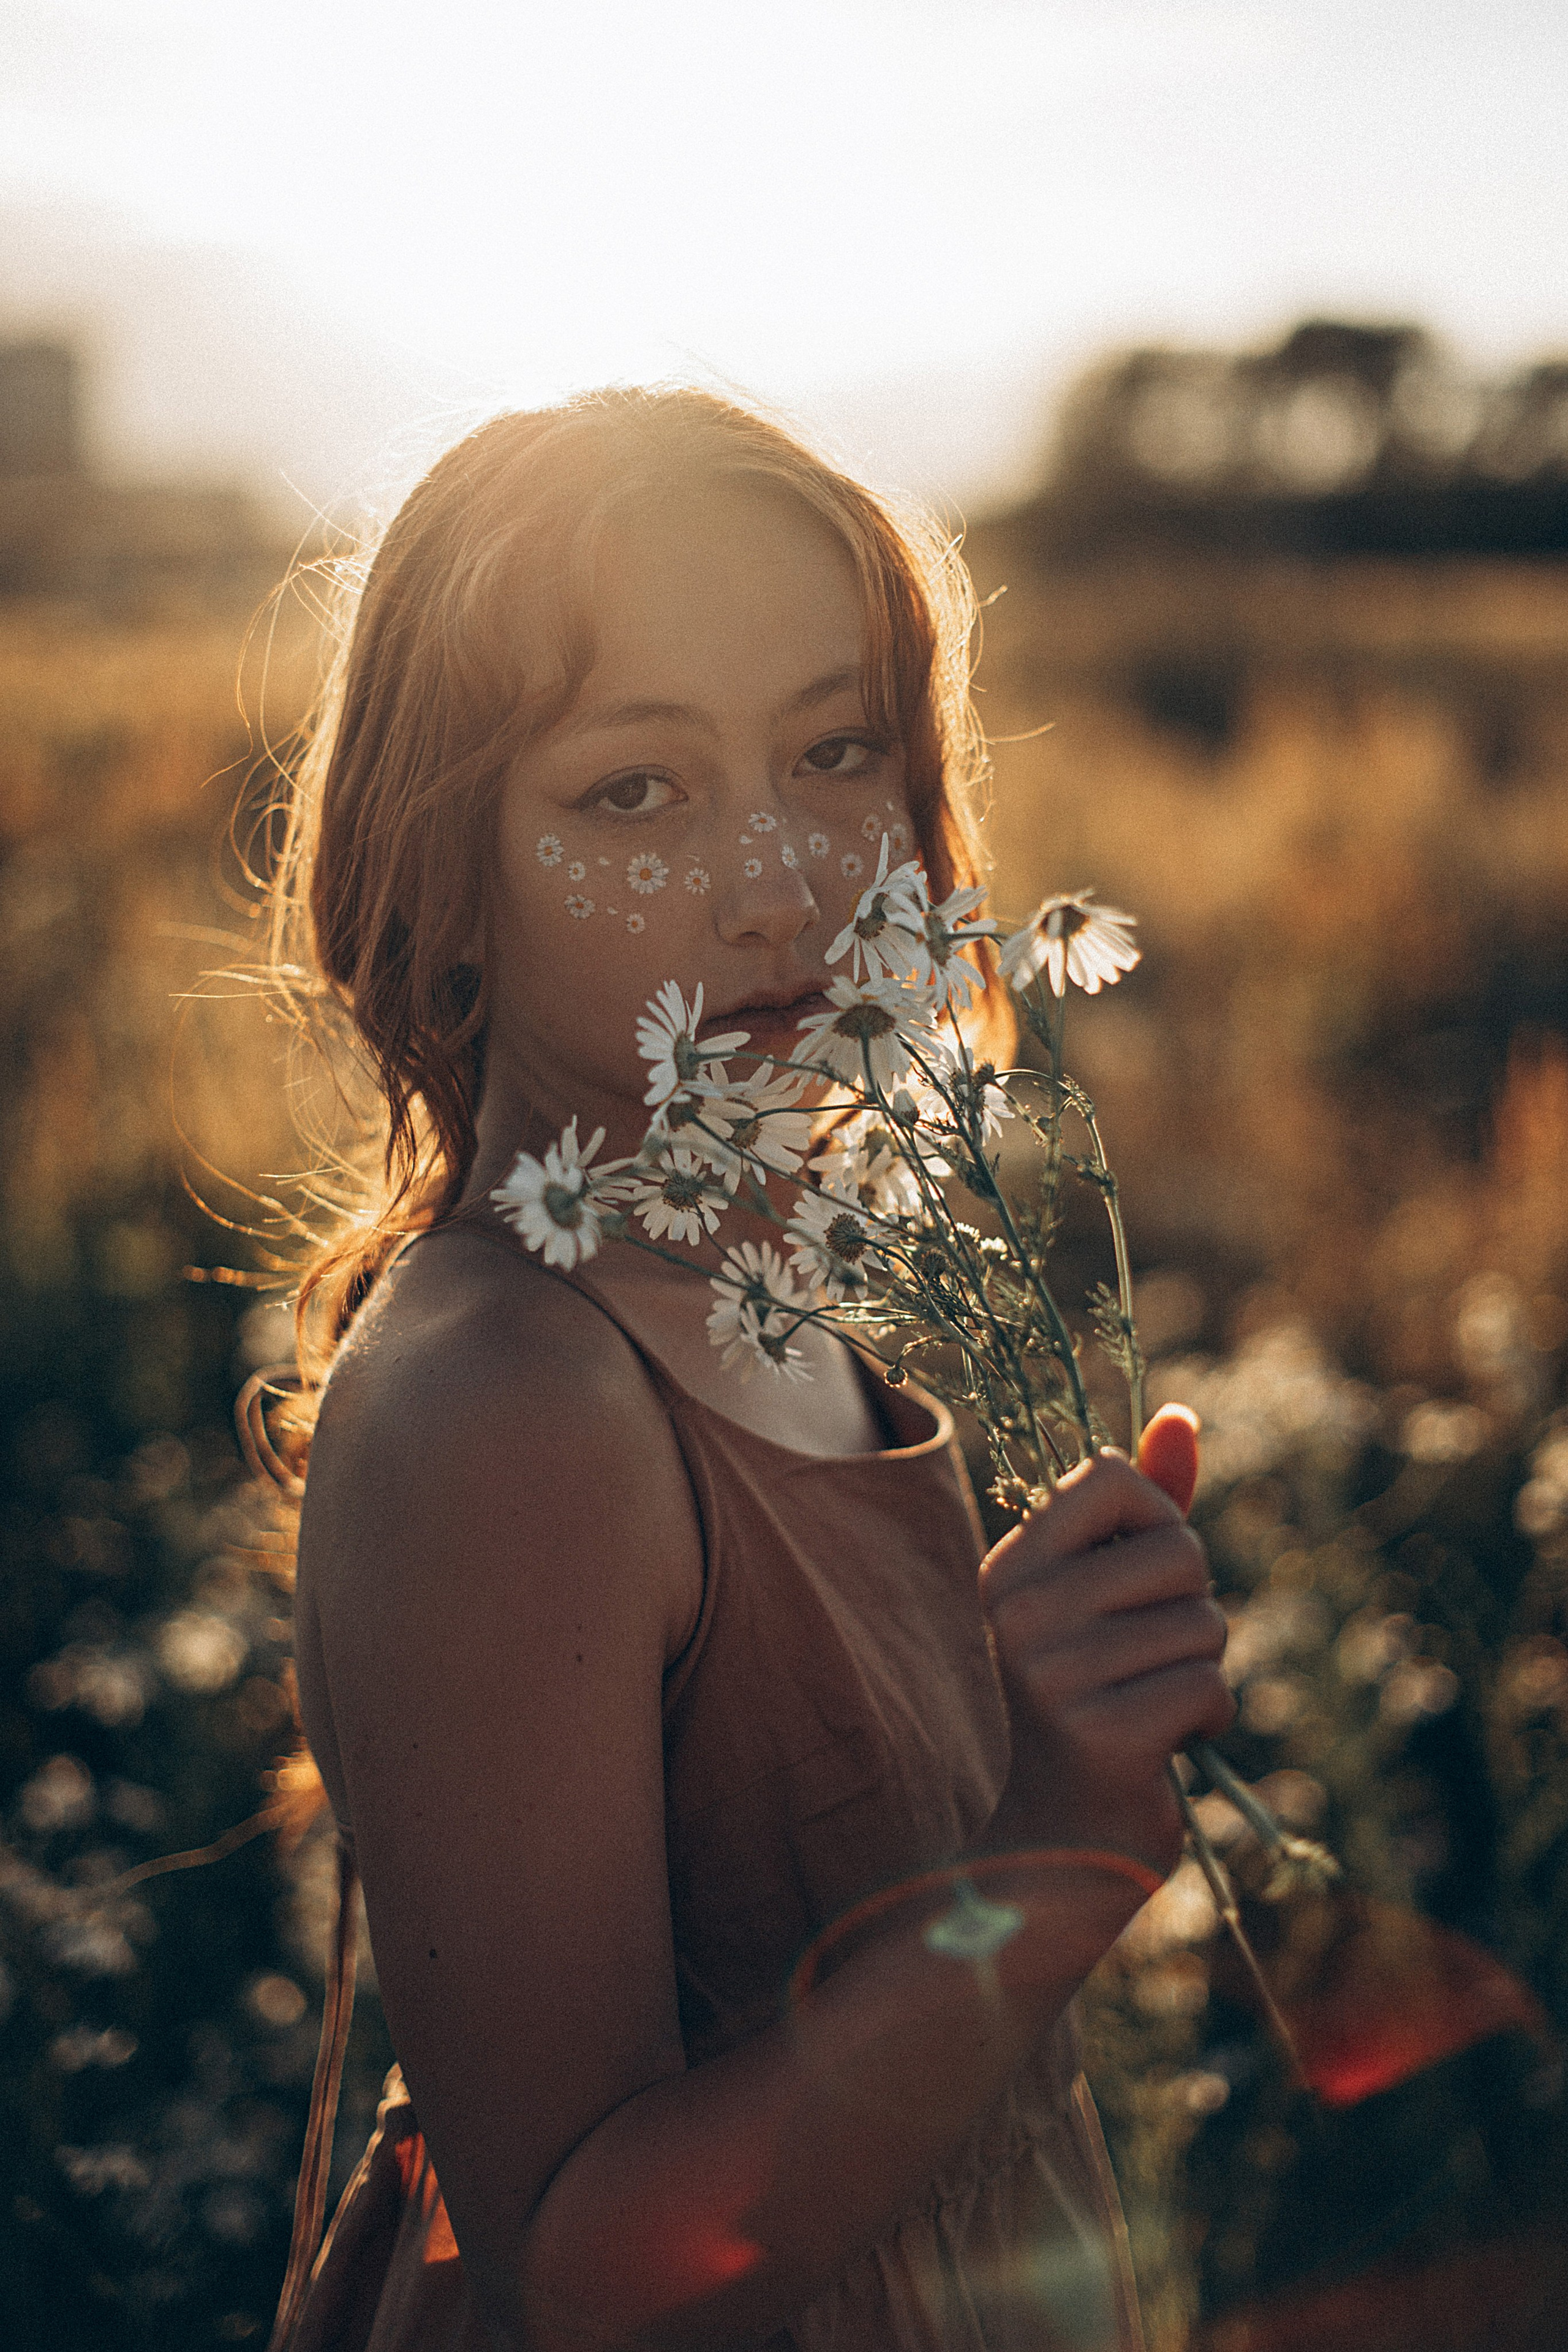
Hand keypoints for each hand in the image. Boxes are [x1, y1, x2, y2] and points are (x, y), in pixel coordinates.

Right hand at [978, 1406, 1232, 1875]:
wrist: (1049, 1850)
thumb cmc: (1089, 1707)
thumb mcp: (1107, 1599)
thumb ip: (1145, 1512)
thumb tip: (1180, 1415)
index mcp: (1014, 1565)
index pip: (1110, 1475)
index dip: (1159, 1519)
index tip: (1141, 1581)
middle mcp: (1021, 1607)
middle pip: (1180, 1551)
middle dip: (1193, 1610)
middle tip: (1146, 1662)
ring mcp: (1055, 1670)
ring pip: (1205, 1625)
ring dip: (1202, 1671)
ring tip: (1150, 1708)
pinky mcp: (1100, 1731)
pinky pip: (1208, 1686)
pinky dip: (1208, 1721)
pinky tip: (1165, 1748)